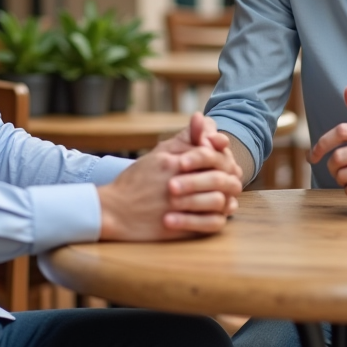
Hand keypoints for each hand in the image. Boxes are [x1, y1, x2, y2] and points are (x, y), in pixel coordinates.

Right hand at [98, 114, 241, 240]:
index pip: (210, 155)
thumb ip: (183, 139)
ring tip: (227, 198)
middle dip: (231, 179)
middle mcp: (178, 184)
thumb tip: (202, 117)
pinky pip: (212, 224)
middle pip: (220, 178)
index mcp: (173, 163)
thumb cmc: (135, 182)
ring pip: (219, 201)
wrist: (113, 211)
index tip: (226, 160)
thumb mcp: (158, 155)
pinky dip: (220, 218)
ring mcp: (180, 208)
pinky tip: (220, 214)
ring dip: (227, 199)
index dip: (223, 157)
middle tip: (232, 181)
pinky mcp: (181, 229)